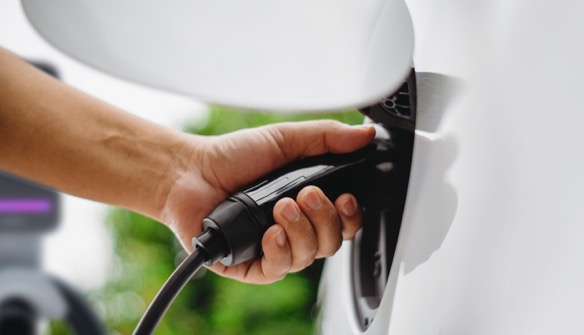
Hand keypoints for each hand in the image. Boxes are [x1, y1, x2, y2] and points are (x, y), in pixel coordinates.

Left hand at [160, 120, 375, 283]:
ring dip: (301, 230)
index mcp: (308, 205)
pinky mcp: (250, 266)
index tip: (347, 197)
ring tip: (280, 206)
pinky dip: (280, 250)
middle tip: (307, 194)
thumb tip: (366, 134)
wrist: (188, 173)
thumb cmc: (232, 157)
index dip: (352, 216)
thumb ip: (328, 137)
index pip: (345, 223)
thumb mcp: (286, 139)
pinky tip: (271, 233)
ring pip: (309, 257)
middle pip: (332, 243)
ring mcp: (274, 249)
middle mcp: (295, 230)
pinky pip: (278, 270)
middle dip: (326, 219)